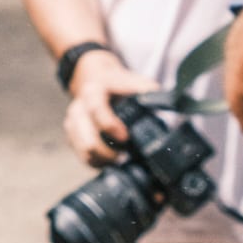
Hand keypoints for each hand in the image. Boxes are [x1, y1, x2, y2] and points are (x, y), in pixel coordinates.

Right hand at [63, 50, 157, 166]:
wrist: (95, 80)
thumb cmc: (118, 84)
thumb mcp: (134, 80)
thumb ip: (148, 92)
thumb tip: (172, 105)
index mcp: (93, 93)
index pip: (96, 110)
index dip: (110, 126)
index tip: (125, 138)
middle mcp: (78, 109)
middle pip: (86, 139)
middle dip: (108, 153)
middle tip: (125, 156)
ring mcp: (72, 124)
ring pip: (83, 152)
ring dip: (102, 160)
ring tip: (120, 161)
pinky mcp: (71, 136)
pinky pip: (82, 156)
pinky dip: (96, 163)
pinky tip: (110, 162)